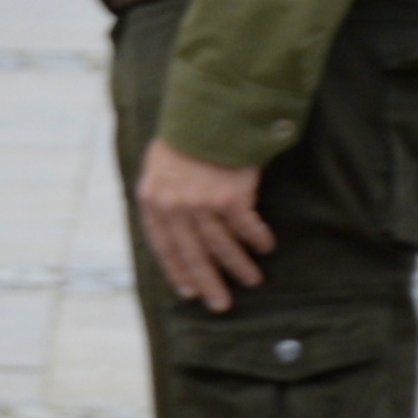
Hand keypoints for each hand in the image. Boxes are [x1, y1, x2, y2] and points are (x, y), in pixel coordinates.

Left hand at [134, 139, 273, 312]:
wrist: (210, 112)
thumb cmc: (186, 138)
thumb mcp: (159, 167)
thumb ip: (163, 198)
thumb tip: (171, 228)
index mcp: (152, 201)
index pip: (163, 246)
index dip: (177, 271)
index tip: (190, 292)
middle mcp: (174, 207)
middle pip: (192, 254)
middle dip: (209, 282)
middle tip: (221, 305)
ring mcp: (202, 204)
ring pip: (221, 247)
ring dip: (238, 267)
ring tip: (252, 280)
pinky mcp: (231, 197)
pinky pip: (246, 228)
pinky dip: (257, 239)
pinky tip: (265, 247)